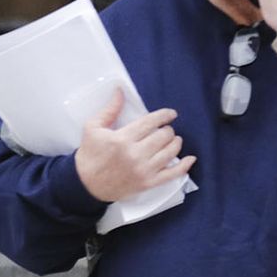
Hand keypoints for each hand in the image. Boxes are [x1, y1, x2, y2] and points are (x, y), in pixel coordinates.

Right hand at [75, 89, 196, 201]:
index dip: (164, 115)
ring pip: (170, 152)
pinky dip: (184, 167)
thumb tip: (120, 91)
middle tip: (164, 130)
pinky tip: (190, 159)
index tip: (171, 114)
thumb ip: (110, 109)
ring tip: (172, 140)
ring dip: (175, 143)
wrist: (85, 185)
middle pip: (163, 136)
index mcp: (123, 139)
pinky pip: (172, 175)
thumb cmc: (89, 155)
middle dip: (167, 130)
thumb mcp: (93, 128)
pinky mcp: (147, 183)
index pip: (151, 122)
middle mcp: (135, 155)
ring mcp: (143, 170)